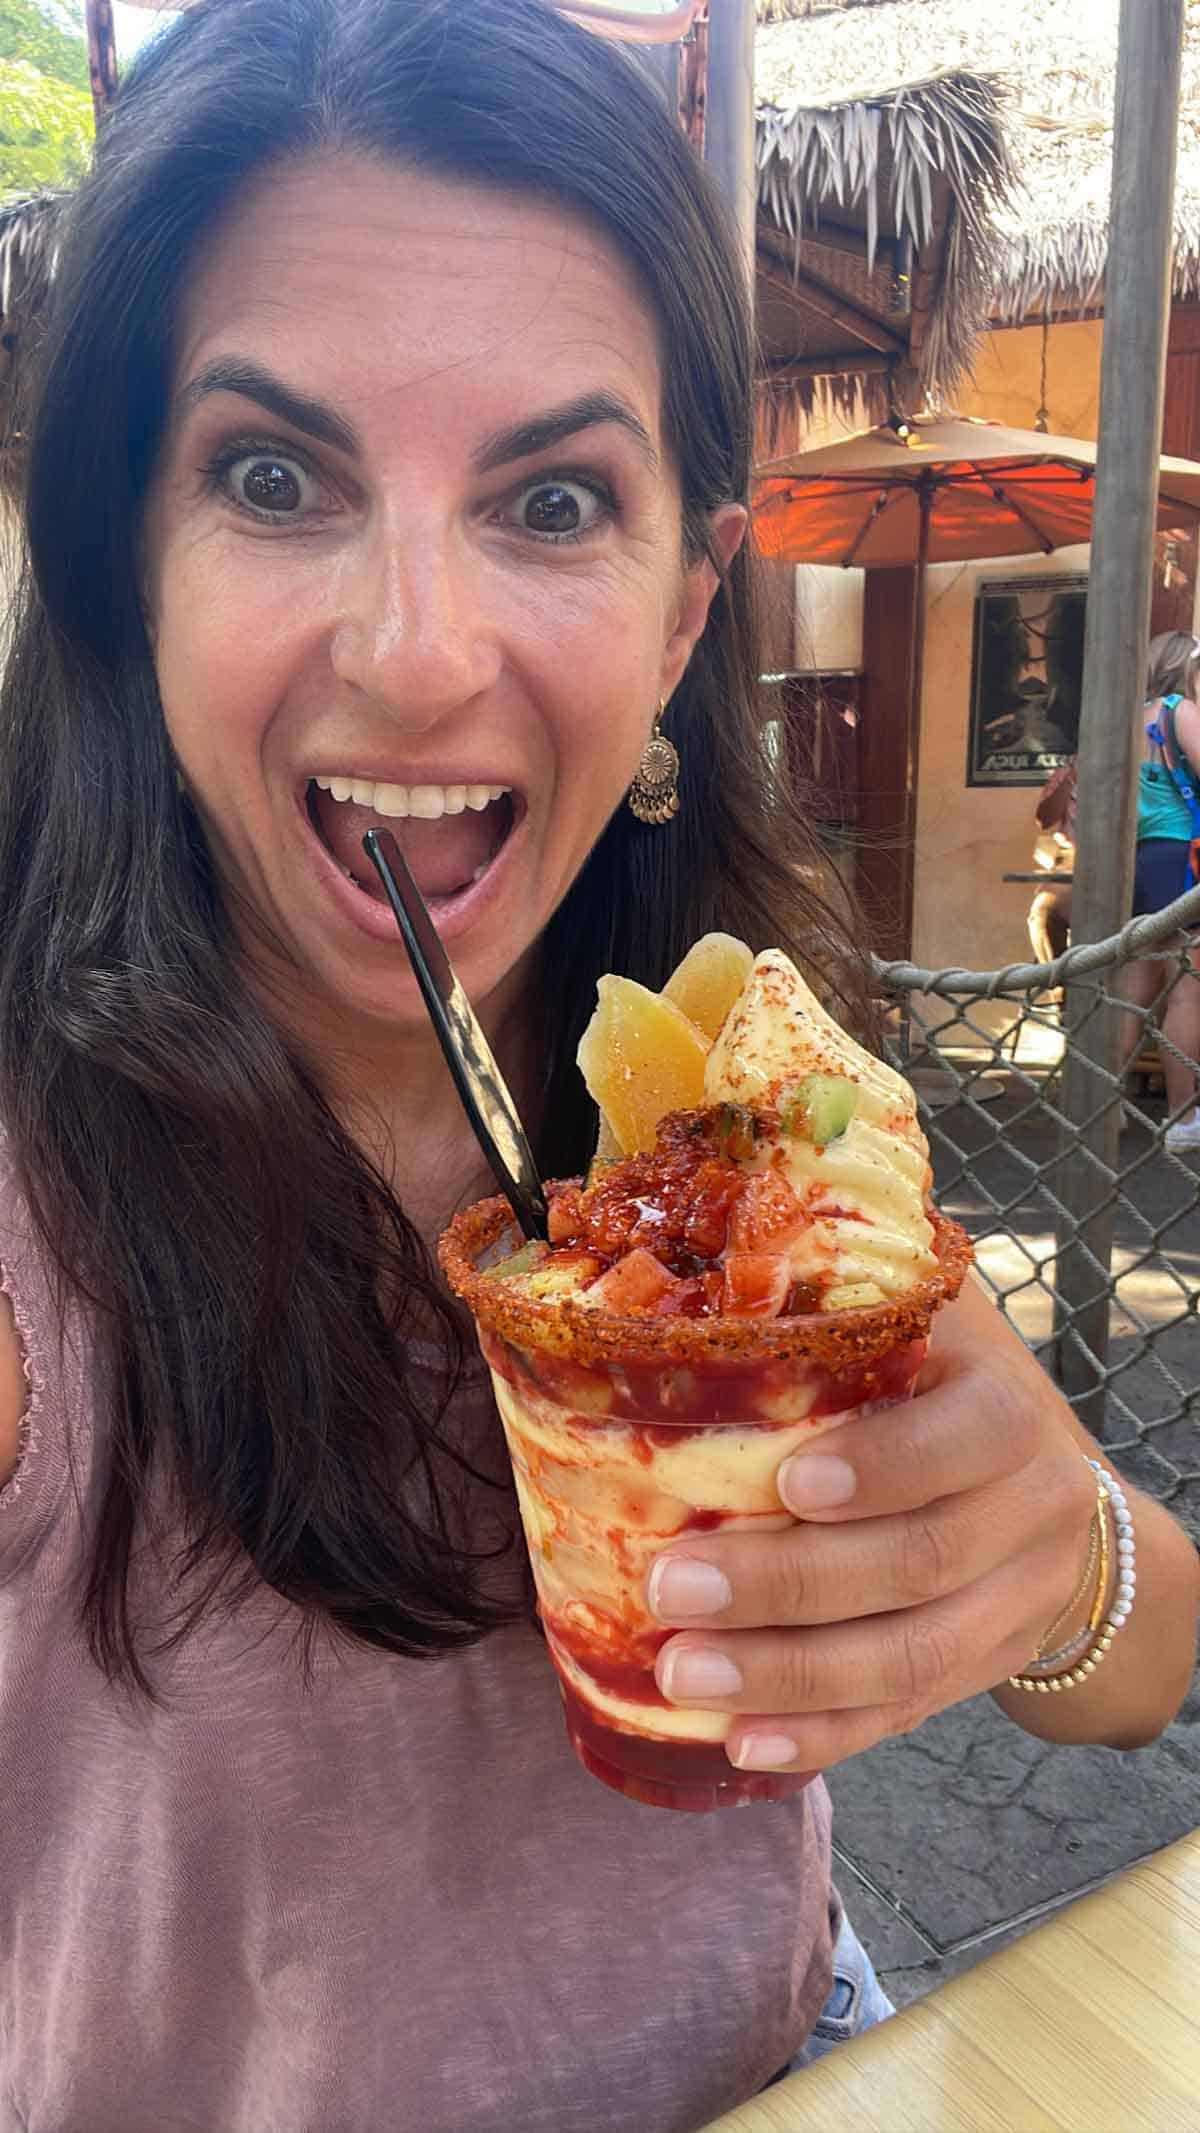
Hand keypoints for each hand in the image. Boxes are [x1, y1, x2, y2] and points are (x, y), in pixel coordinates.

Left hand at [645, 1280, 1097, 1774]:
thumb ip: (835, 1299)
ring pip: (911, 1658)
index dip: (885, 1466)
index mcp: (1006, 1408)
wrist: (1047, 1485)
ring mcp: (1016, 1602)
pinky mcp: (984, 1668)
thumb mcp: (914, 1320)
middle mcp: (1032, 1509)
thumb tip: (689, 1253)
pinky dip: (823, 1735)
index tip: (788, 1483)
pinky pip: (905, 1716)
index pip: (963, 1440)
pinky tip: (744, 1744)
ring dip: (789, 1677)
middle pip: (918, 1562)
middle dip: (788, 1584)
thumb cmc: (938, 1380)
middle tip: (672, 1587)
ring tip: (682, 1674)